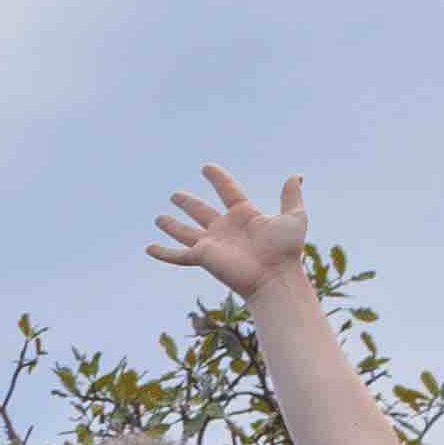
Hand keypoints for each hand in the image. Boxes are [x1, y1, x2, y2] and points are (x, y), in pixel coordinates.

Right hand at [146, 161, 317, 305]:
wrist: (275, 276)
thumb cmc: (286, 250)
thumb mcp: (294, 217)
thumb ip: (291, 197)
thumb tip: (295, 176)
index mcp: (244, 215)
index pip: (227, 190)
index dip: (217, 178)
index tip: (206, 168)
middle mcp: (225, 228)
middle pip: (201, 211)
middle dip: (187, 204)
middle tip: (175, 196)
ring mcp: (212, 243)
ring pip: (185, 232)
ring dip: (172, 225)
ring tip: (158, 218)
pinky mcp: (202, 257)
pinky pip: (177, 255)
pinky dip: (162, 252)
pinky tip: (148, 249)